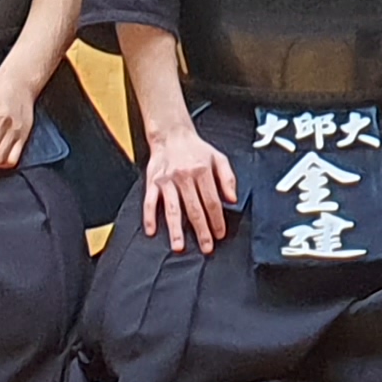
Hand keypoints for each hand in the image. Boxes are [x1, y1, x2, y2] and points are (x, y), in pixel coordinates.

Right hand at [142, 124, 236, 252]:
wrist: (171, 133)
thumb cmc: (196, 149)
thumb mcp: (219, 158)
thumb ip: (228, 178)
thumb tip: (232, 199)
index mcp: (202, 171)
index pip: (212, 201)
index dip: (217, 220)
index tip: (220, 234)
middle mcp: (184, 176)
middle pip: (194, 208)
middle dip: (201, 230)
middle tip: (206, 248)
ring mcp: (167, 180)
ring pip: (172, 208)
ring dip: (175, 229)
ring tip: (178, 246)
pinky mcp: (152, 182)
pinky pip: (149, 201)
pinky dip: (149, 217)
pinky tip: (151, 231)